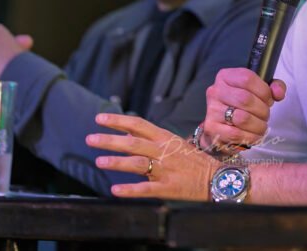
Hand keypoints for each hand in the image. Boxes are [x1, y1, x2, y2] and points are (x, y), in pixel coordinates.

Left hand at [88, 114, 218, 199]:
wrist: (216, 177)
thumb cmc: (193, 160)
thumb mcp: (173, 143)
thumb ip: (150, 139)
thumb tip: (127, 133)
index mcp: (164, 138)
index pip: (138, 124)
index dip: (118, 120)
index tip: (99, 118)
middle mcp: (163, 151)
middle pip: (133, 143)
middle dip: (110, 140)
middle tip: (90, 139)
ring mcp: (165, 170)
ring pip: (137, 164)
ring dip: (117, 162)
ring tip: (99, 161)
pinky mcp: (168, 188)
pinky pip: (146, 189)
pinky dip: (130, 189)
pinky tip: (115, 189)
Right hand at [202, 68, 285, 150]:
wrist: (222, 130)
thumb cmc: (242, 107)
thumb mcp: (259, 91)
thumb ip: (273, 87)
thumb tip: (278, 93)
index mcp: (226, 76)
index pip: (247, 78)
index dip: (264, 91)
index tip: (269, 100)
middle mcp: (215, 91)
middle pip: (245, 99)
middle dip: (262, 110)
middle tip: (265, 116)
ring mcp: (212, 110)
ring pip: (242, 118)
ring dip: (258, 125)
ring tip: (261, 126)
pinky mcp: (211, 128)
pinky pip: (236, 134)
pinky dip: (251, 137)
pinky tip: (254, 135)